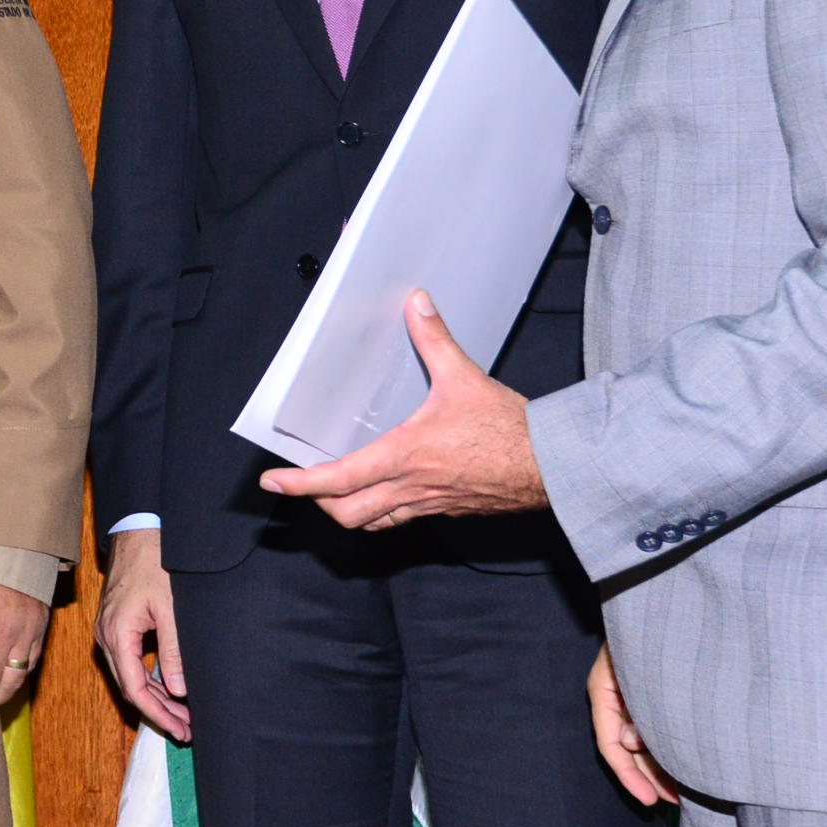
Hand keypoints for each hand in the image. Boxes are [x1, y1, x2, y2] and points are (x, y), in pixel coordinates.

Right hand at [95, 528, 189, 741]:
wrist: (137, 532)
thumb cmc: (154, 563)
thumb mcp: (170, 608)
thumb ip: (173, 651)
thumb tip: (178, 690)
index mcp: (117, 634)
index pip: (134, 689)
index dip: (157, 714)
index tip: (180, 729)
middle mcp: (106, 636)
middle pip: (130, 687)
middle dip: (159, 711)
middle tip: (186, 729)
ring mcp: (108, 631)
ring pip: (129, 676)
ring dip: (155, 697)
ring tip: (181, 716)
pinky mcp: (116, 625)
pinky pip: (129, 661)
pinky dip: (148, 678)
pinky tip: (168, 688)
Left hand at [259, 290, 544, 528]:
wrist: (553, 468)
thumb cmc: (511, 431)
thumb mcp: (465, 377)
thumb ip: (434, 339)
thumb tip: (417, 304)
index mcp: (405, 456)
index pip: (338, 479)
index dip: (300, 484)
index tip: (274, 482)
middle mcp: (409, 487)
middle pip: (346, 513)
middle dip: (317, 502)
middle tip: (302, 483)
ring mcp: (427, 504)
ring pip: (371, 523)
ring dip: (345, 510)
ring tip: (332, 491)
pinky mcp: (444, 510)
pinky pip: (399, 520)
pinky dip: (378, 512)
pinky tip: (378, 493)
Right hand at [588, 645, 676, 805]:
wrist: (669, 601)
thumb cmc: (652, 632)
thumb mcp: (636, 671)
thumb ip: (634, 708)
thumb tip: (632, 743)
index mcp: (604, 691)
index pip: (609, 744)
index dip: (629, 776)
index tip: (652, 800)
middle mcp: (616, 698)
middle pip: (626, 748)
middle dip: (648, 777)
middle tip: (673, 801)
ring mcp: (633, 697)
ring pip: (642, 741)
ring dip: (659, 766)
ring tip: (682, 790)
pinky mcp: (652, 696)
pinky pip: (655, 728)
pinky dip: (667, 748)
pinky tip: (685, 763)